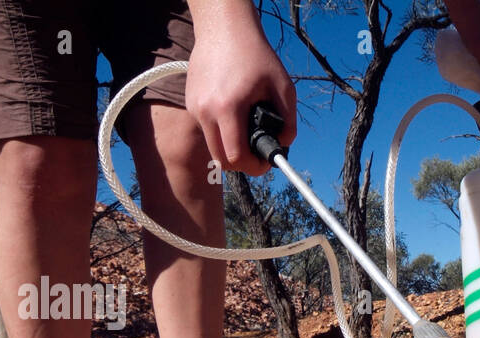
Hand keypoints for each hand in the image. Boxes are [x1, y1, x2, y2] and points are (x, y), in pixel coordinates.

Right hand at [185, 3, 294, 176]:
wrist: (223, 28)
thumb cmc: (255, 55)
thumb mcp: (284, 87)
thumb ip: (289, 121)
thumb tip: (284, 145)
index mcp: (228, 108)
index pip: (235, 157)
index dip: (253, 167)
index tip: (265, 164)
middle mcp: (205, 111)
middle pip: (221, 159)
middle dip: (241, 163)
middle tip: (257, 156)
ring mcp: (194, 107)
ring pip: (212, 146)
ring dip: (230, 148)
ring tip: (248, 135)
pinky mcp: (190, 102)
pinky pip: (206, 129)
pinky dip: (220, 131)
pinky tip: (234, 117)